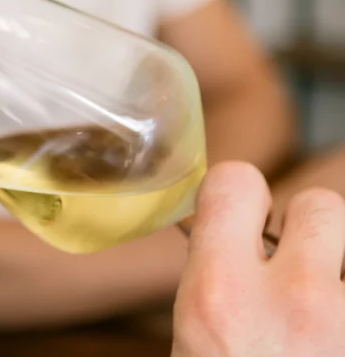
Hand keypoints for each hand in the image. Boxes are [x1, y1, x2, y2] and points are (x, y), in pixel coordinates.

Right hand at [172, 161, 344, 356]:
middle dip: (306, 231)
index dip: (239, 192)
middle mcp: (294, 302)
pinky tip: (333, 341)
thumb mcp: (191, 343)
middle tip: (292, 271)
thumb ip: (208, 285)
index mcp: (220, 295)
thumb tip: (220, 243)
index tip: (244, 215)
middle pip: (320, 204)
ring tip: (321, 314)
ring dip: (338, 274)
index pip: (236, 181)